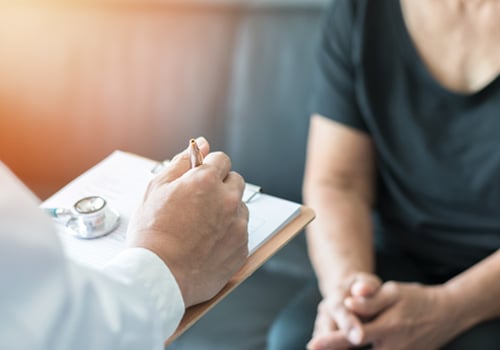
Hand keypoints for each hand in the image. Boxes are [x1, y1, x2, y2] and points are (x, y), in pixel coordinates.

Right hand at [127, 137, 248, 306]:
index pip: (221, 160)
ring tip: (202, 226)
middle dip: (221, 186)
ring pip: (240, 206)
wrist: (159, 276)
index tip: (200, 177)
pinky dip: (229, 233)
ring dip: (227, 210)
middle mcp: (227, 200)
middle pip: (235, 181)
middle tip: (200, 202)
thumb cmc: (152, 234)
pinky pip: (241, 231)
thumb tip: (201, 144)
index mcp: (206, 181)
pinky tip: (208, 243)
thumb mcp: (156, 189)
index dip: (208, 167)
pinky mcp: (242, 248)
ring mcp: (237, 225)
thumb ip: (181, 162)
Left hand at [314, 282, 455, 349]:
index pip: (353, 336)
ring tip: (325, 349)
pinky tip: (345, 348)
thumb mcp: (394, 292)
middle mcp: (393, 348)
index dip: (331, 341)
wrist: (446, 314)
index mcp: (388, 328)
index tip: (313, 344)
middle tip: (314, 347)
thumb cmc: (416, 299)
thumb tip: (349, 303)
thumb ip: (371, 300)